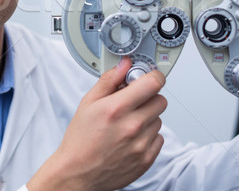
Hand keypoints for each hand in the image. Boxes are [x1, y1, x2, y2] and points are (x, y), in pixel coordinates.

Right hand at [27, 57, 166, 190]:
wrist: (77, 173)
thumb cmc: (80, 139)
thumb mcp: (88, 103)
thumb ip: (109, 80)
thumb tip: (125, 65)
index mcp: (117, 108)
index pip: (153, 83)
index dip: (152, 77)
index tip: (148, 78)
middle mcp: (132, 126)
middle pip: (160, 100)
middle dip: (148, 97)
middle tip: (133, 102)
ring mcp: (141, 144)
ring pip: (159, 119)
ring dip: (147, 118)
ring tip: (127, 124)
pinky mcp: (146, 159)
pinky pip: (159, 138)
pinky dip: (148, 136)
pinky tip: (131, 138)